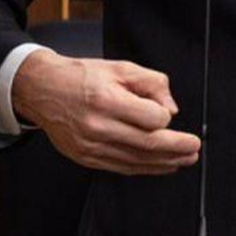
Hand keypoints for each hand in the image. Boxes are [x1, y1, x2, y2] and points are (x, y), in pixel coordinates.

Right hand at [11, 49, 200, 174]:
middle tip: (194, 148)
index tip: (167, 113)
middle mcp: (97, 127)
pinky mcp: (85, 157)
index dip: (165, 117)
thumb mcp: (120, 68)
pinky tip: (160, 165)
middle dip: (177, 148)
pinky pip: (121, 167)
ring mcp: (90, 146)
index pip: (151, 119)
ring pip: (137, 160)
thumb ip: (152, 83)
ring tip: (184, 160)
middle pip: (148, 144)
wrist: (42, 90)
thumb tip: (171, 109)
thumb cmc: (81, 77)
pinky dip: (144, 168)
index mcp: (106, 101)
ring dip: (165, 163)